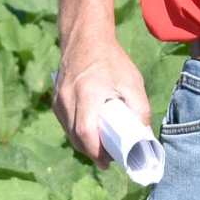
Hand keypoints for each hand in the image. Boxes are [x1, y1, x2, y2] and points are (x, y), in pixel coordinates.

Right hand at [53, 34, 150, 166]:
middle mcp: (67, 97)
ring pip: (69, 132)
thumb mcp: (132, 80)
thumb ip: (139, 107)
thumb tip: (144, 133)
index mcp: (87, 92)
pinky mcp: (55, 99)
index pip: (86, 132)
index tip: (109, 162)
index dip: (96, 151)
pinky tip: (90, 132)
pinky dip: (77, 131)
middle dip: (92, 152)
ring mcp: (58, 99)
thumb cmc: (112, 60)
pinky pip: (65, 123)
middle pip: (76, 137)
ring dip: (84, 143)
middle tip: (108, 158)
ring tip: (102, 146)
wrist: (86, 38)